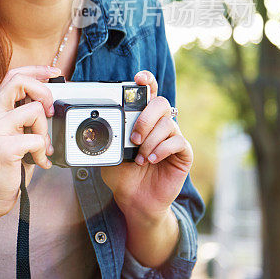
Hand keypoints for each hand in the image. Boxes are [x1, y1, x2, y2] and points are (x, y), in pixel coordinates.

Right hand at [0, 65, 59, 230]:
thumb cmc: (7, 164)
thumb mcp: (17, 133)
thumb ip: (27, 116)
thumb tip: (51, 103)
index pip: (13, 75)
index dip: (35, 69)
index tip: (54, 73)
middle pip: (19, 81)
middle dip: (42, 91)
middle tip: (49, 110)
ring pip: (34, 110)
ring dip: (45, 130)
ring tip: (41, 146)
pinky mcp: (5, 147)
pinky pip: (36, 138)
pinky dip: (42, 152)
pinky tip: (38, 161)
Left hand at [101, 71, 192, 221]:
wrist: (134, 199)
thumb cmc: (122, 174)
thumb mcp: (109, 152)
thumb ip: (108, 136)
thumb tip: (96, 128)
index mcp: (142, 119)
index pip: (149, 93)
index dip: (147, 81)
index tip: (138, 78)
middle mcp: (159, 125)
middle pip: (161, 103)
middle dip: (145, 118)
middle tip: (133, 138)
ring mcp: (172, 138)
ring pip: (168, 124)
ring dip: (150, 140)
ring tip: (139, 157)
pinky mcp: (183, 154)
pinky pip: (178, 142)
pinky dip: (161, 149)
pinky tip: (151, 160)